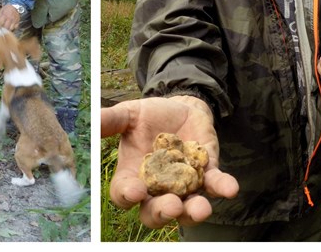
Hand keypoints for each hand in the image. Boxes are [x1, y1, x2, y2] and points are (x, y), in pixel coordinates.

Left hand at [0, 4, 20, 31]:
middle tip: (1, 30)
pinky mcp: (18, 21)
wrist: (15, 6)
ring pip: (11, 28)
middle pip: (6, 27)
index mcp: (5, 15)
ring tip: (6, 29)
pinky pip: (16, 27)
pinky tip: (10, 27)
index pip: (0, 23)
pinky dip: (13, 28)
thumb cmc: (7, 9)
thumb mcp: (1, 11)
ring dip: (8, 30)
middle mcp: (10, 18)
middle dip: (3, 29)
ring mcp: (14, 20)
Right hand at [101, 95, 238, 228]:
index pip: (124, 195)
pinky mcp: (209, 176)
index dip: (128, 196)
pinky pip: (215, 187)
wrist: (182, 107)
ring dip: (194, 212)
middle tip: (171, 205)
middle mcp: (157, 188)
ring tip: (201, 207)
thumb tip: (92, 121)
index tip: (136, 190)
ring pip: (187, 210)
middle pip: (155, 213)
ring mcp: (184, 186)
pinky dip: (222, 188)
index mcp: (133, 175)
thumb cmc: (150, 115)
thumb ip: (111, 120)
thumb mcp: (129, 113)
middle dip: (163, 213)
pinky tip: (229, 187)